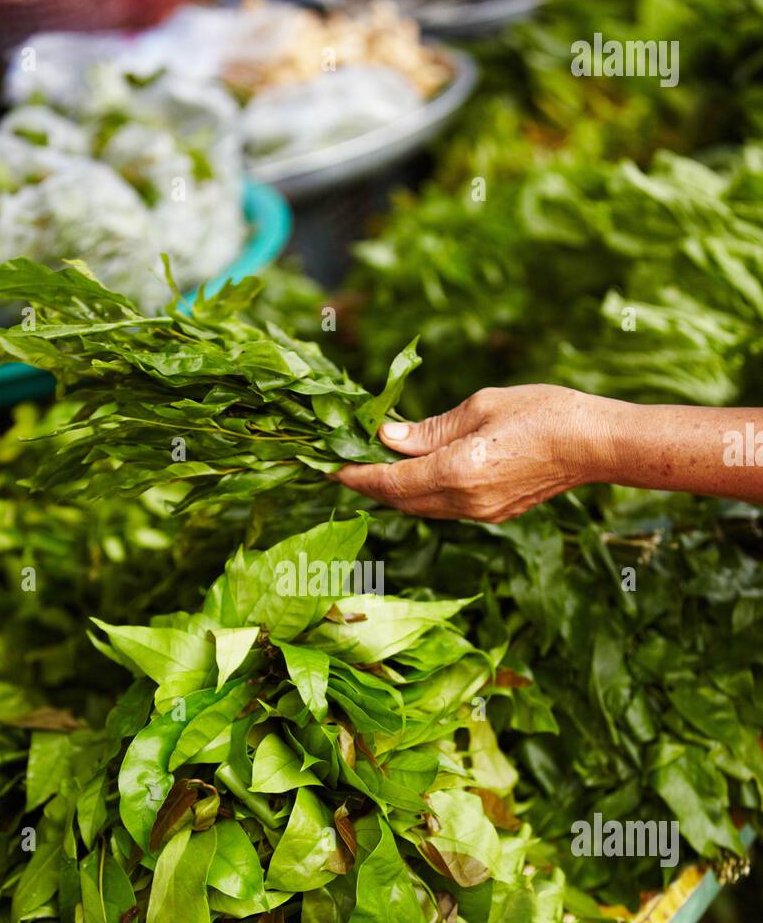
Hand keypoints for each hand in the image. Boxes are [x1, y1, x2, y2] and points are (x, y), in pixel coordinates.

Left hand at [335, 383, 609, 521]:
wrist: (593, 445)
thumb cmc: (542, 412)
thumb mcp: (479, 407)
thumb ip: (429, 429)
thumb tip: (387, 436)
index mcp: (456, 472)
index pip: (389, 482)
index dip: (355, 476)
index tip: (329, 465)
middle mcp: (463, 502)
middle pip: (399, 501)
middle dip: (368, 486)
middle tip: (343, 465)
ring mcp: (479, 514)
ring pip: (420, 508)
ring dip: (393, 492)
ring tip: (372, 469)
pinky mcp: (493, 515)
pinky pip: (443, 509)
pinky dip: (420, 494)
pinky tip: (414, 475)